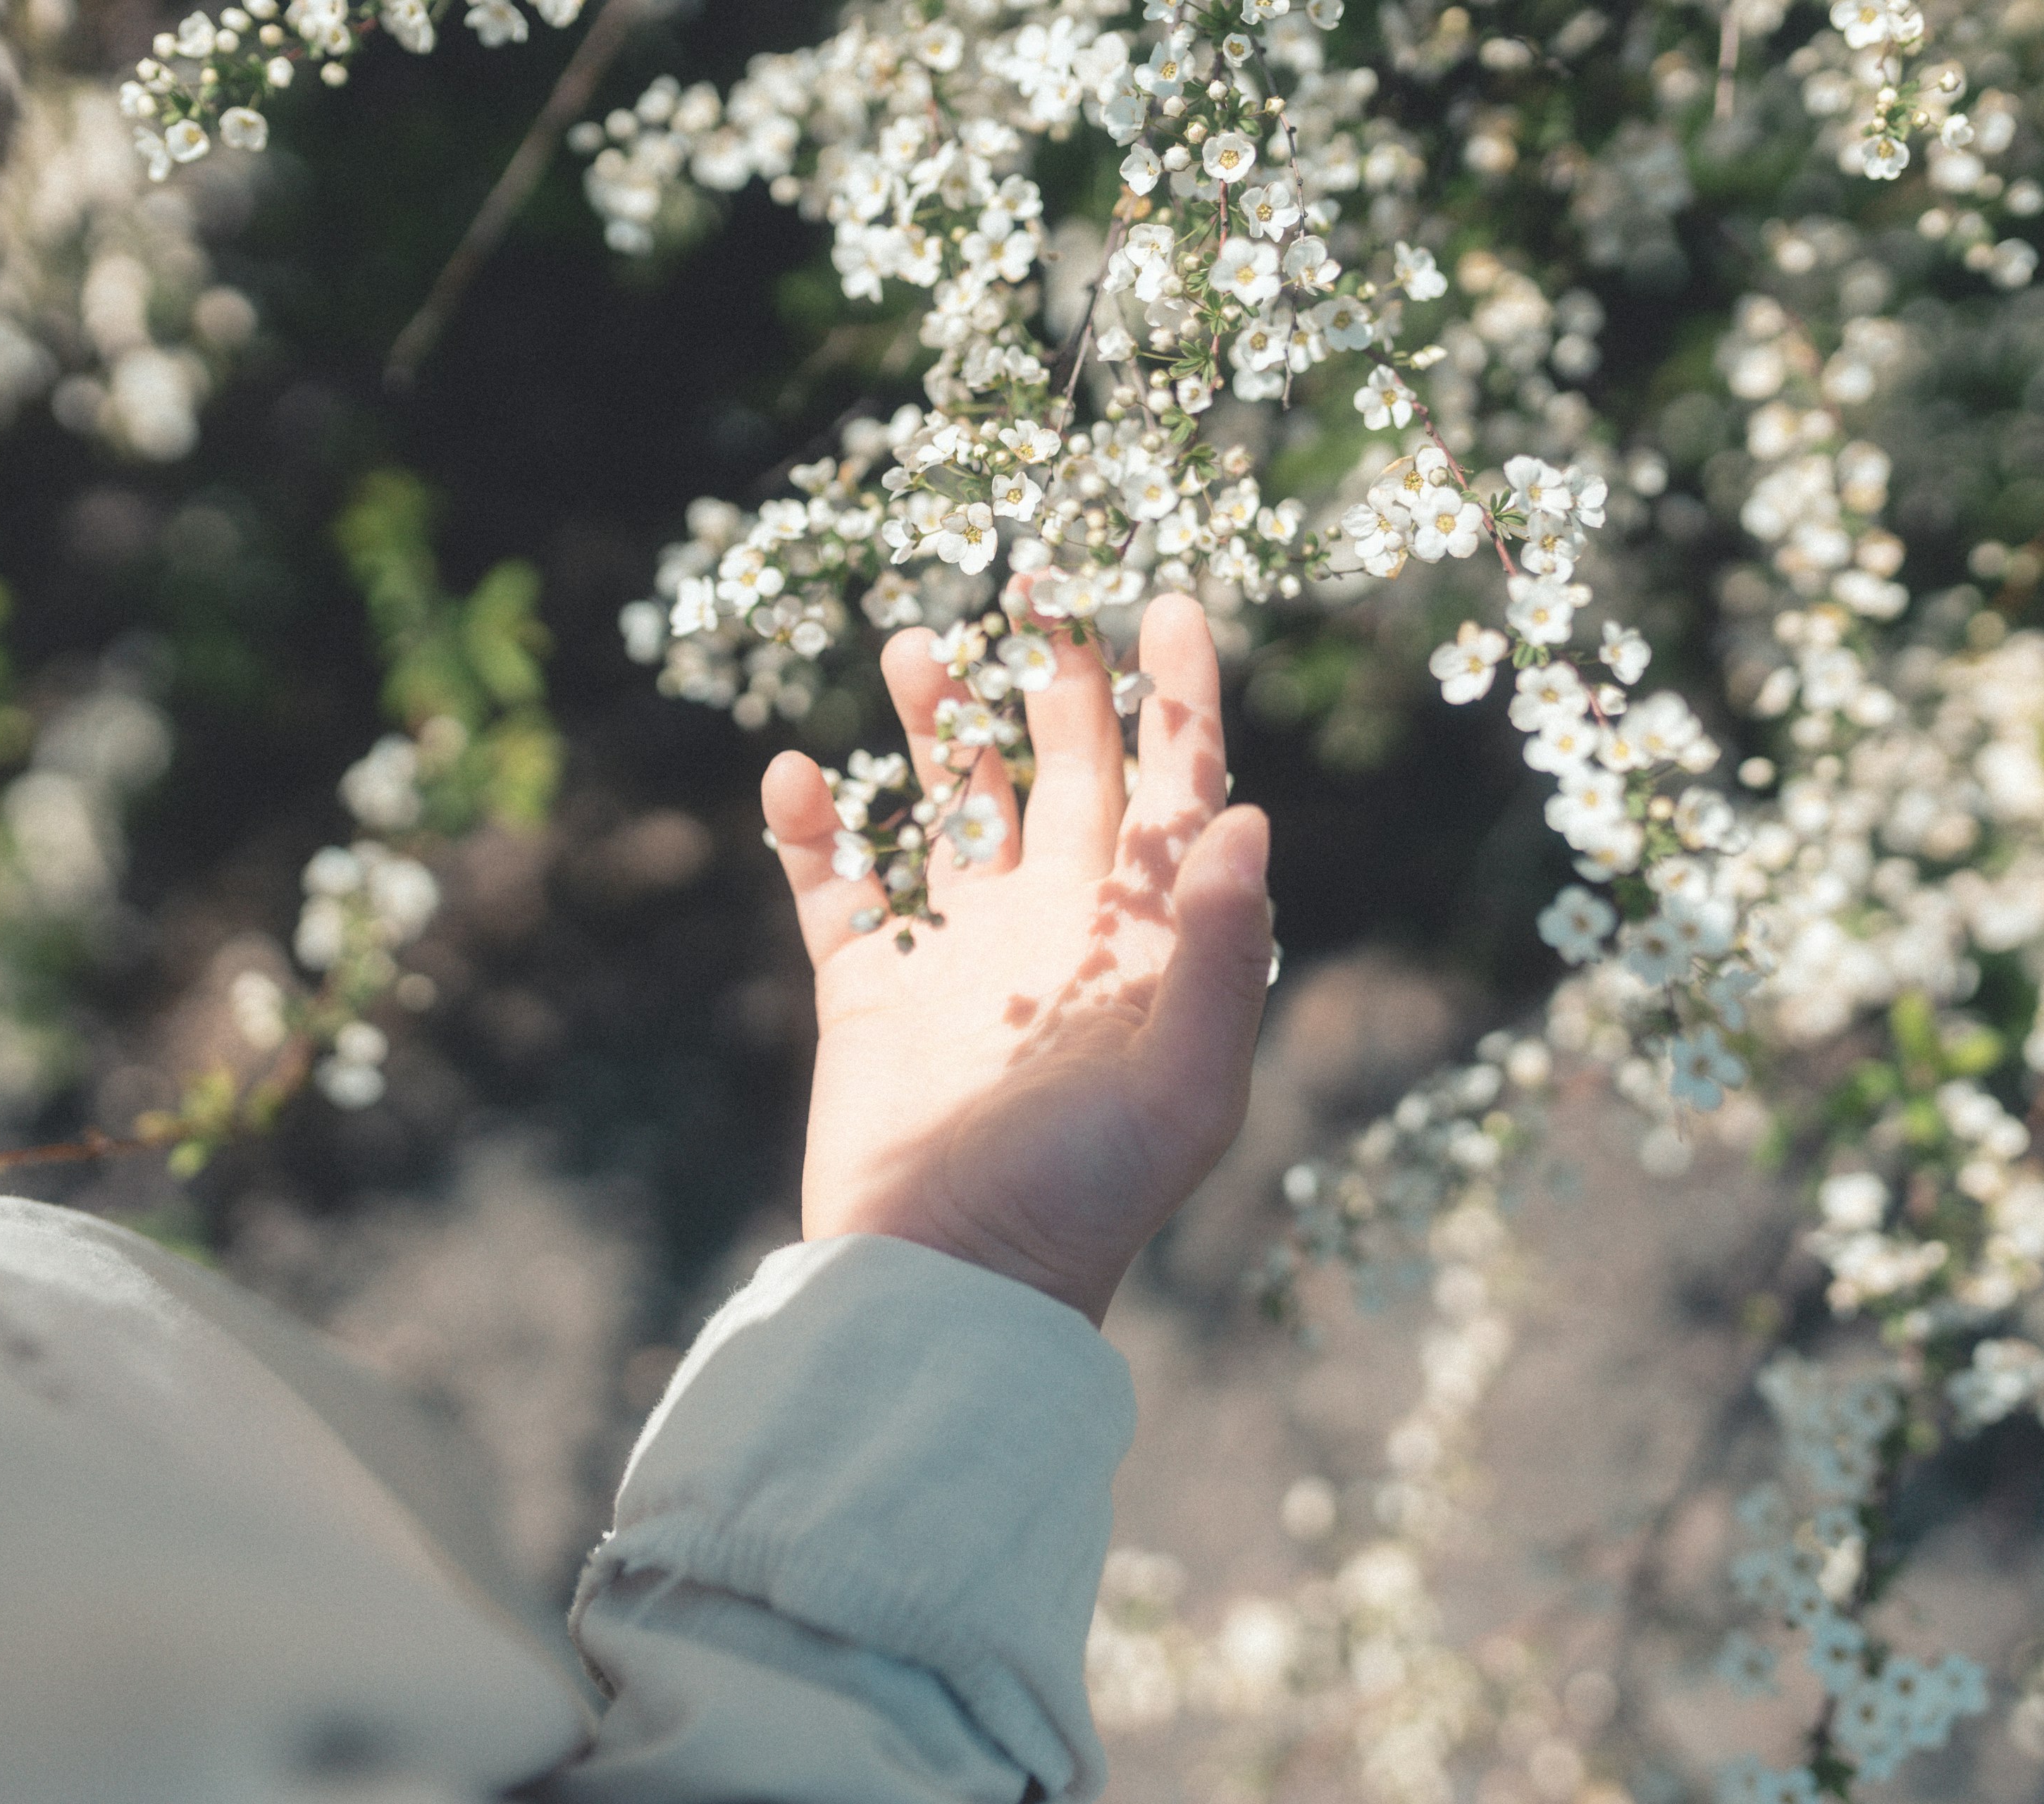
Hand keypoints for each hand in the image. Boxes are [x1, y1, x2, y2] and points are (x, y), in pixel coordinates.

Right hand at [759, 595, 1272, 1324]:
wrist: (949, 1287)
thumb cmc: (1082, 1202)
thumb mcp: (1182, 1089)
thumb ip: (1215, 953)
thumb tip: (1248, 817)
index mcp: (1136, 942)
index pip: (1171, 792)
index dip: (1179, 700)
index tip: (1173, 604)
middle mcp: (1052, 929)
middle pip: (1057, 770)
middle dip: (1049, 678)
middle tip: (1029, 585)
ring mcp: (957, 954)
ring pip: (947, 804)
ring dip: (935, 728)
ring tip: (918, 648)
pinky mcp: (866, 989)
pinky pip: (834, 884)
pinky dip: (811, 827)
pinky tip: (795, 773)